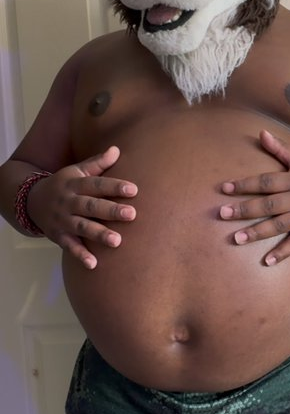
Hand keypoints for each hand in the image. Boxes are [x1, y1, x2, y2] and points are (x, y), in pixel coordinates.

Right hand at [28, 146, 136, 269]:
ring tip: (117, 241)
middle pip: (90, 206)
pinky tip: (94, 264)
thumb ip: (97, 163)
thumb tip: (117, 149)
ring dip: (99, 234)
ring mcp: (63, 220)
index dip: (114, 186)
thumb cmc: (64, 185)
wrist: (31, 201)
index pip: (96, 184)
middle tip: (132, 214)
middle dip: (110, 211)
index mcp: (75, 184)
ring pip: (81, 227)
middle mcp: (68, 202)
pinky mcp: (59, 237)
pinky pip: (70, 247)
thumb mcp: (76, 171)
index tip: (134, 189)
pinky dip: (80, 256)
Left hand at [220, 130, 289, 265]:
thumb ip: (280, 149)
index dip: (245, 184)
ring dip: (257, 232)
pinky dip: (283, 253)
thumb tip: (261, 133)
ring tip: (236, 238)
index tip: (225, 188)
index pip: (265, 181)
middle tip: (222, 214)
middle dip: (245, 210)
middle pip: (269, 205)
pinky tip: (267, 261)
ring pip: (279, 225)